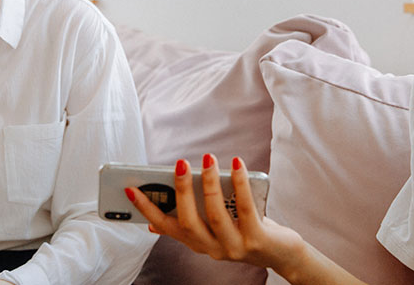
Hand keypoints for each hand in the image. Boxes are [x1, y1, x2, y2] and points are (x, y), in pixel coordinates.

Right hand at [126, 154, 304, 272]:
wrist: (282, 255)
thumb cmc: (246, 231)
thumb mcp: (214, 229)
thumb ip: (190, 224)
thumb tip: (155, 221)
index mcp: (198, 243)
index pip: (166, 228)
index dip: (148, 210)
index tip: (132, 190)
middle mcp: (212, 248)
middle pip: (188, 222)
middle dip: (181, 192)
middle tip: (179, 164)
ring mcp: (234, 247)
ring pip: (215, 215)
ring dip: (209, 184)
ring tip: (208, 159)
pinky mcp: (256, 240)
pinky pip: (246, 209)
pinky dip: (239, 184)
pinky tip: (236, 164)